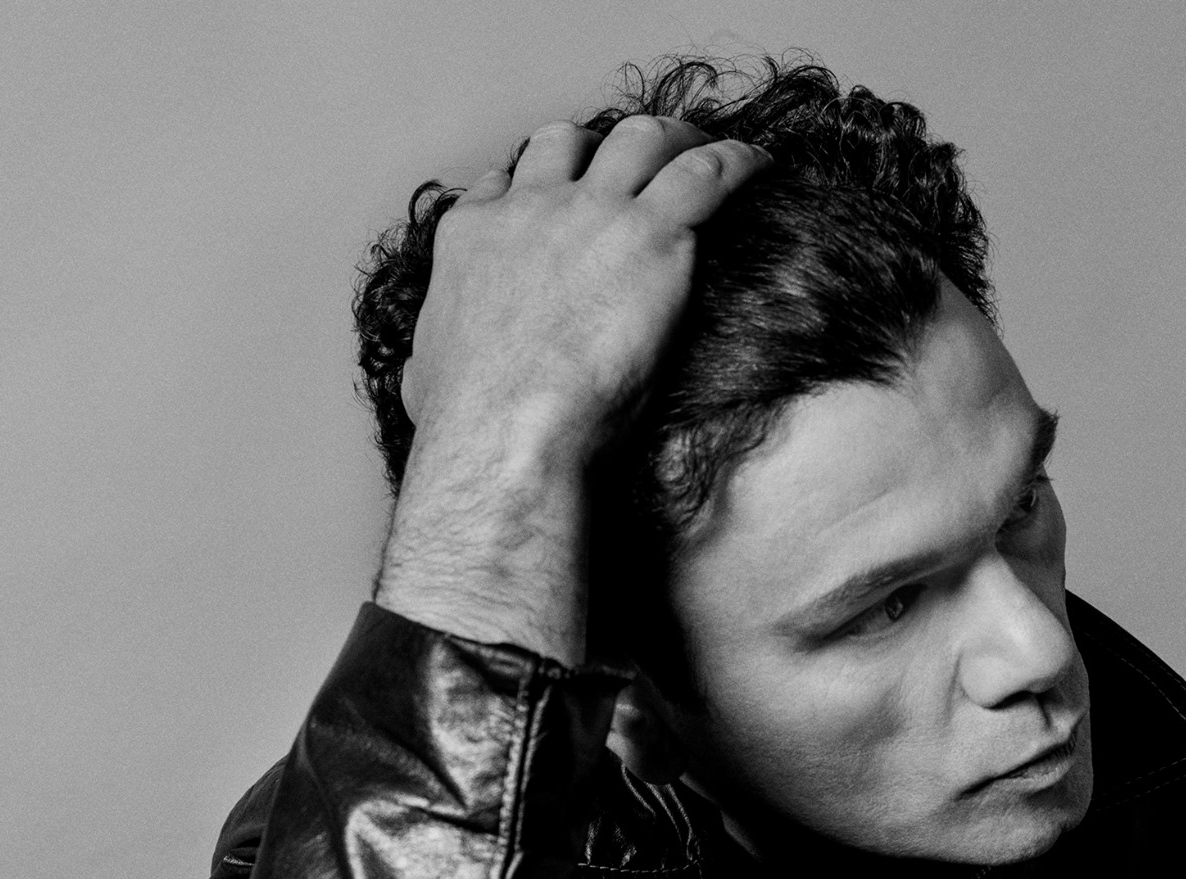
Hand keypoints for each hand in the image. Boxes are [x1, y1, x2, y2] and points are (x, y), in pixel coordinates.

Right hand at [375, 119, 769, 662]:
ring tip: (702, 152)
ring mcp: (593, 213)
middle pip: (569, 143)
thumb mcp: (427, 383)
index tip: (564, 193)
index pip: (506, 183)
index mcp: (473, 239)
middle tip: (638, 165)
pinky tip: (758, 168)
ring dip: (675, 140)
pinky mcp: (654, 233)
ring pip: (641, 139)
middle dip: (603, 147)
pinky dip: (737, 163)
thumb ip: (434, 365)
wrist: (510, 432)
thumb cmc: (469, 425)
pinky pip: (708, 172)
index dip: (539, 181)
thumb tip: (426, 380)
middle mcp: (530, 208)